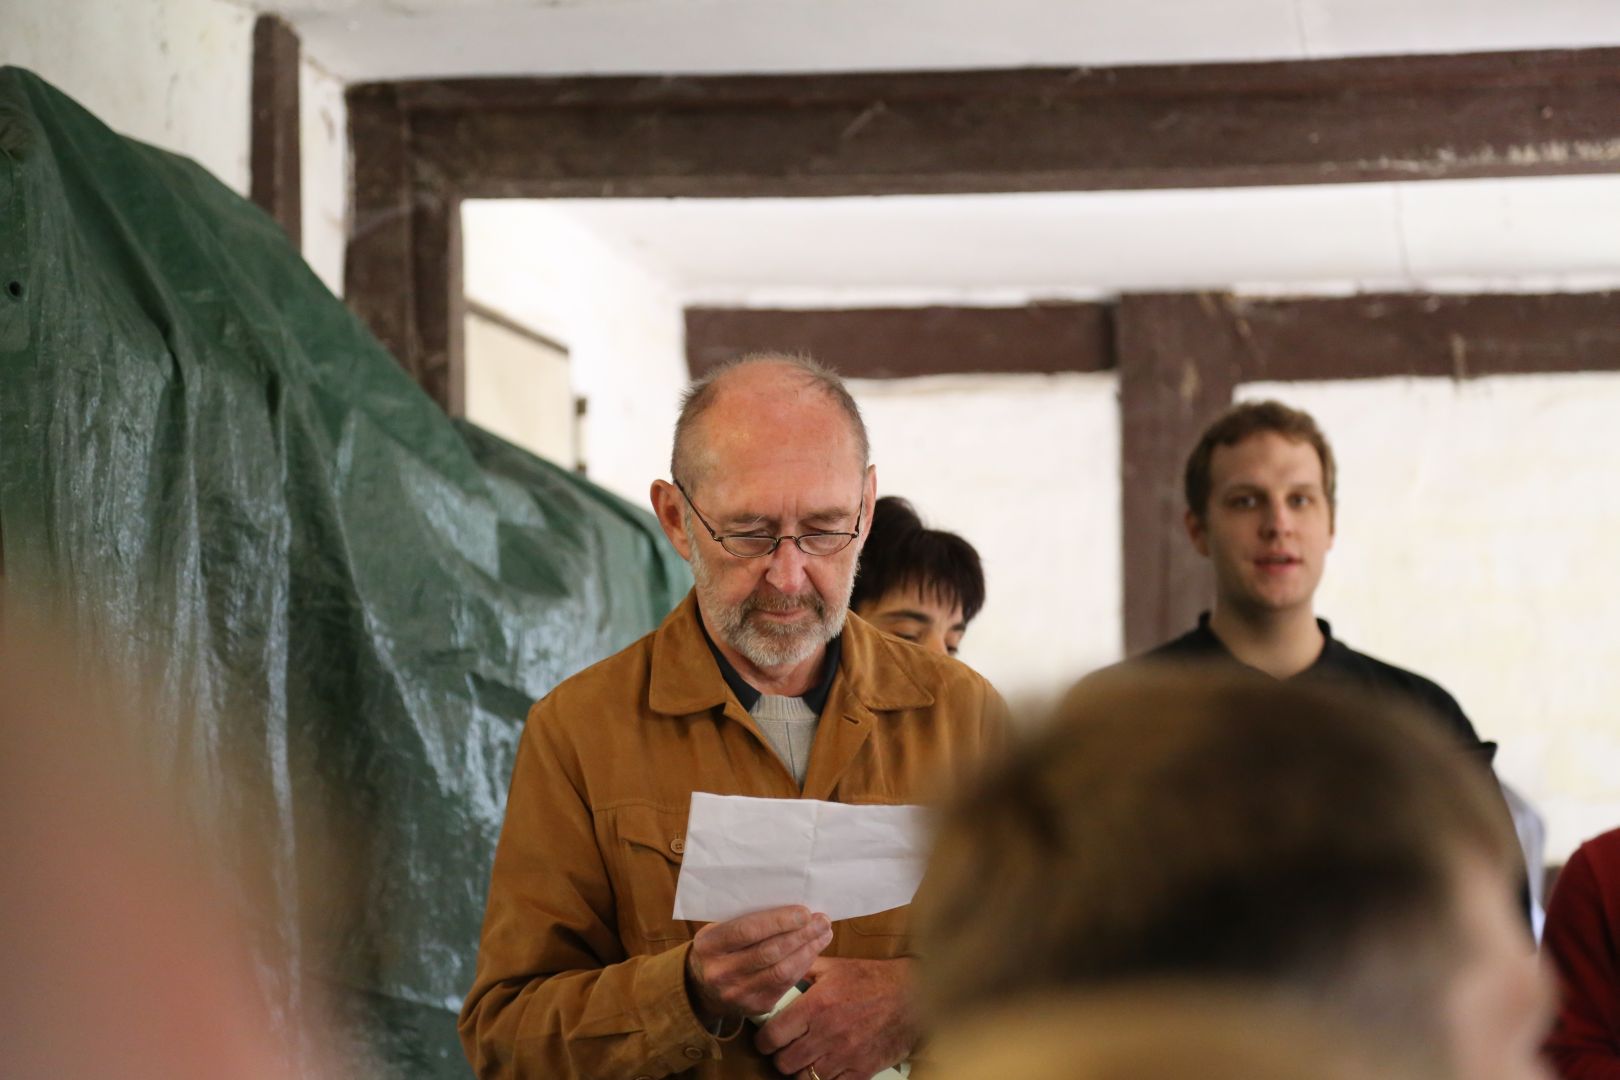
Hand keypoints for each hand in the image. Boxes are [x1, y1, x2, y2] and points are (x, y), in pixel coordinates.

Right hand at [684, 905, 832, 1024]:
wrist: (703, 988)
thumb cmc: (720, 947)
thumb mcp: (720, 929)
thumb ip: (746, 919)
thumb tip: (791, 906)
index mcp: (708, 946)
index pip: (747, 931)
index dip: (778, 921)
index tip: (804, 912)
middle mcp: (720, 973)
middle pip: (769, 952)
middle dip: (801, 935)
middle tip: (822, 920)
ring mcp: (737, 994)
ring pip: (781, 971)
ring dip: (807, 950)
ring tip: (824, 934)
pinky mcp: (754, 1007)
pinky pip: (785, 985)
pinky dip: (803, 965)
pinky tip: (813, 951)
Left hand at [755, 956, 917, 1079]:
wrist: (913, 997)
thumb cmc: (872, 979)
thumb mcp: (835, 966)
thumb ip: (803, 969)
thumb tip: (779, 970)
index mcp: (816, 1005)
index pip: (772, 1036)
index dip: (764, 1040)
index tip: (766, 1039)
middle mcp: (827, 1033)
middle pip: (784, 1062)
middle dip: (780, 1056)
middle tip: (786, 1048)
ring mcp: (844, 1056)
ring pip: (803, 1078)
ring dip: (800, 1069)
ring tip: (805, 1057)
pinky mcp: (860, 1071)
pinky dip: (823, 1078)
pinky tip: (826, 1065)